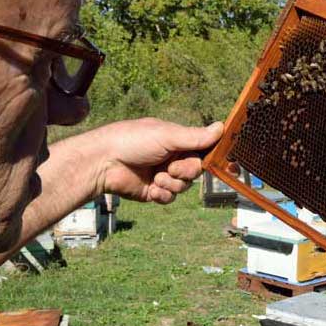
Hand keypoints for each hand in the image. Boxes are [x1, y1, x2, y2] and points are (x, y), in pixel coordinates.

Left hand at [90, 118, 223, 203]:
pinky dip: (162, 194)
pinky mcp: (153, 191)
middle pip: (196, 171)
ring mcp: (162, 174)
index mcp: (176, 140)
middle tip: (170, 167)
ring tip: (156, 177)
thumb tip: (221, 127)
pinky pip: (170, 198)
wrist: (103, 163)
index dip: (207, 157)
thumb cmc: (132, 140)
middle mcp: (171, 157)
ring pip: (184, 187)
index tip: (211, 161)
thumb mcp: (167, 135)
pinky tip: (151, 189)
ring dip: (172, 184)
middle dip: (185, 171)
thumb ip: (195, 136)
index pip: (202, 150)